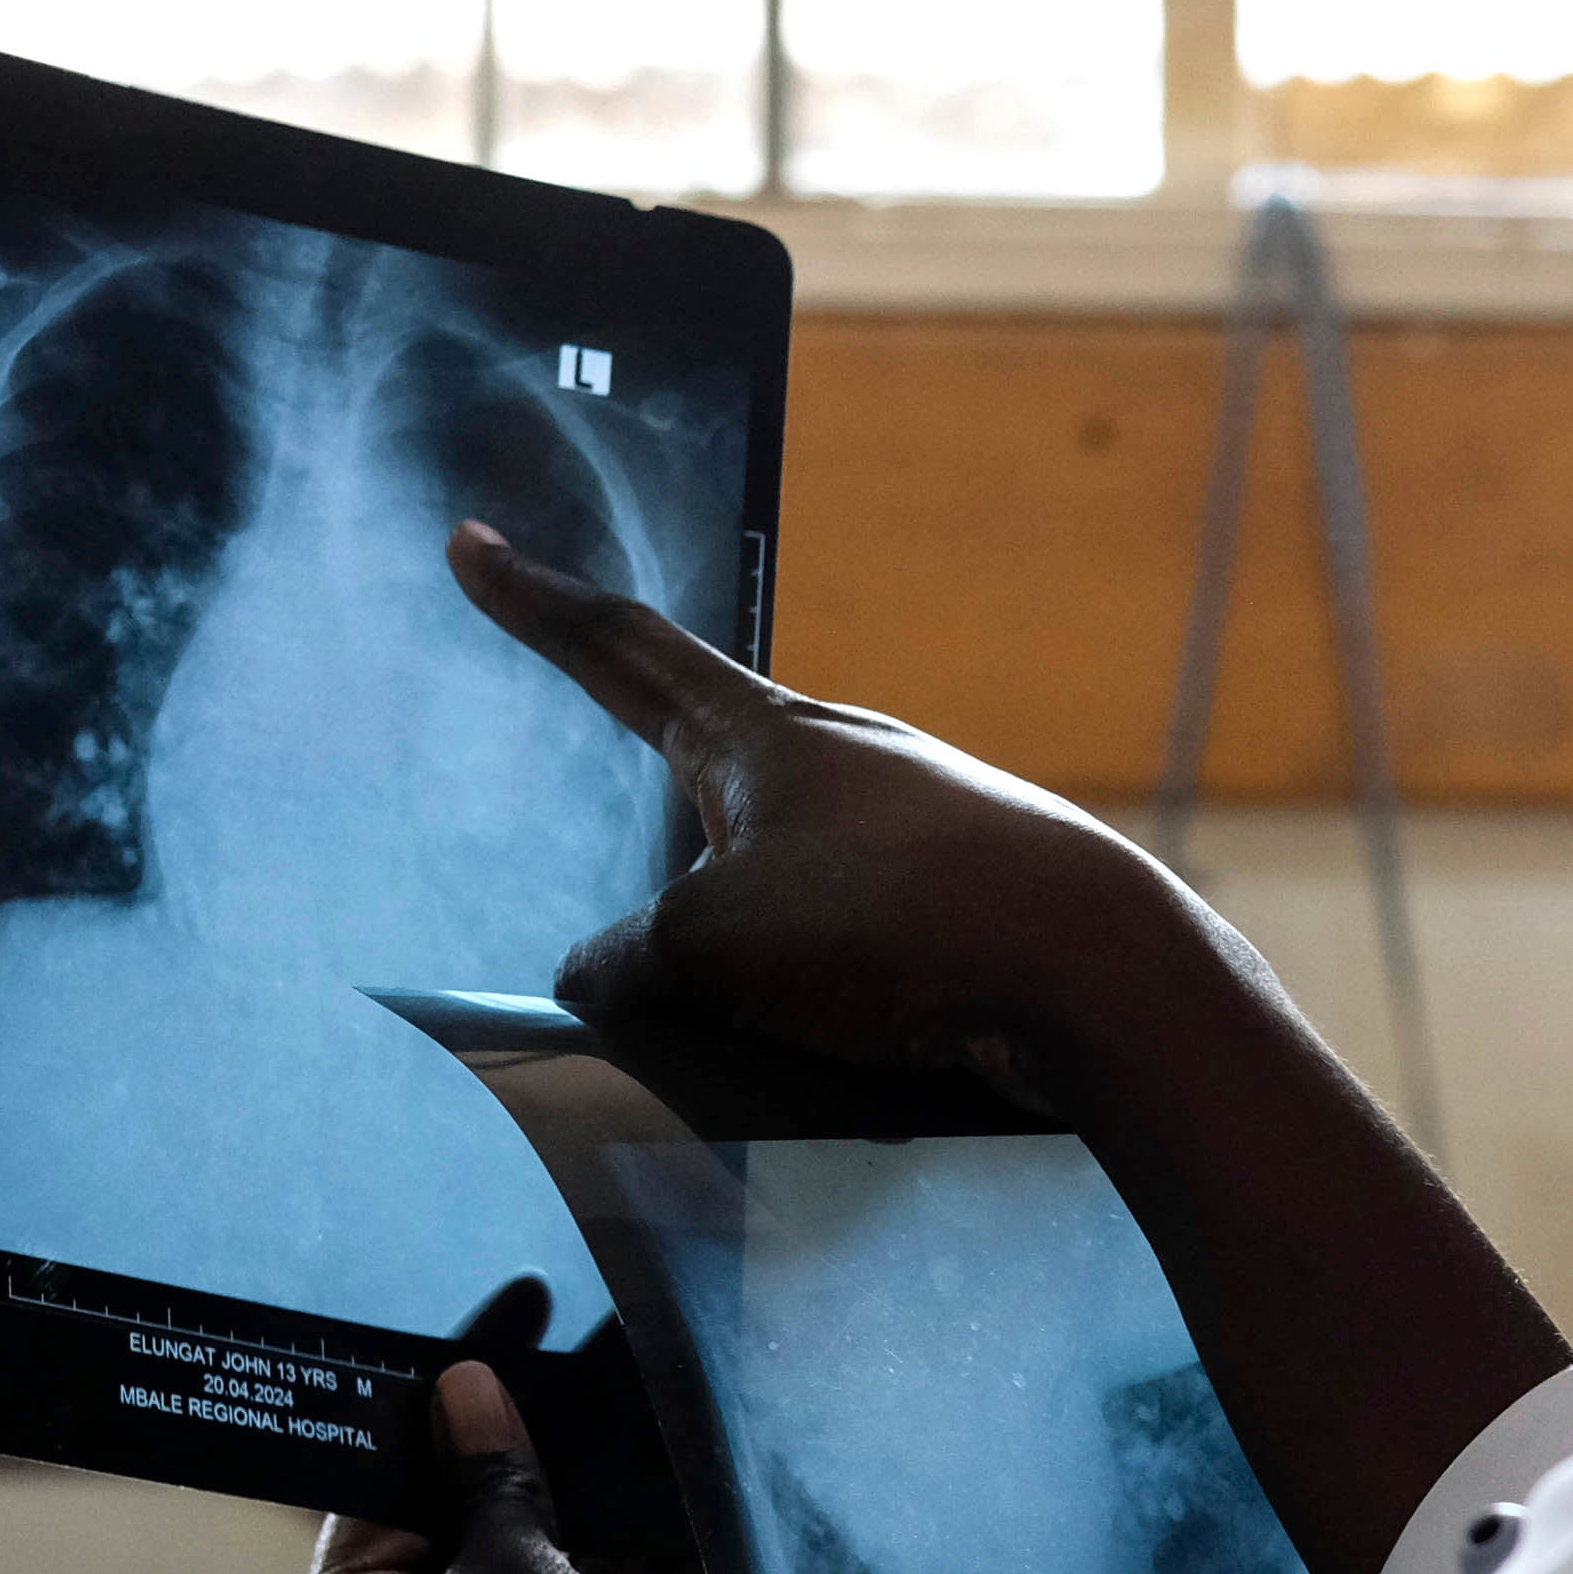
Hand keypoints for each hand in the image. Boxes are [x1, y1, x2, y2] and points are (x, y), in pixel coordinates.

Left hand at [266, 1364, 760, 1573]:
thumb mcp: (512, 1573)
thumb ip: (494, 1480)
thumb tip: (468, 1391)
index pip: (375, 1502)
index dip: (443, 1409)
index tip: (502, 1331)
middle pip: (462, 1552)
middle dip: (537, 1469)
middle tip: (590, 1373)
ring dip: (604, 1532)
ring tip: (655, 1438)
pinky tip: (695, 1536)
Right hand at [448, 522, 1231, 1117]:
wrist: (1095, 975)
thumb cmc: (897, 922)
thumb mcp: (711, 945)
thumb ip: (628, 960)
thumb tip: (598, 978)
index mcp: (763, 735)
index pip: (622, 648)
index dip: (538, 603)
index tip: (477, 543)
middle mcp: (838, 761)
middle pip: (704, 739)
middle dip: (640, 731)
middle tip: (587, 702)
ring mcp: (907, 828)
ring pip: (773, 851)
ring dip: (720, 897)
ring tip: (681, 973)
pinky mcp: (957, 904)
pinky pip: (840, 928)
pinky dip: (795, 968)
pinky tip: (792, 1031)